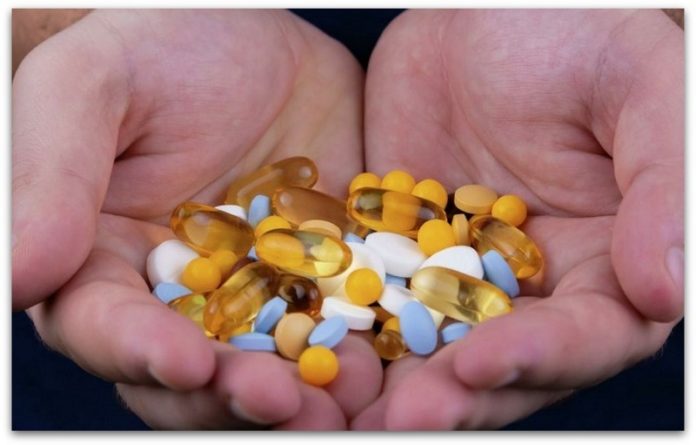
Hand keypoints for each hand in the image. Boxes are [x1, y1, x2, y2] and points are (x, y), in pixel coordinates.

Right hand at [12, 9, 381, 428]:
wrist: (245, 34)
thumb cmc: (153, 47)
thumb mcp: (92, 85)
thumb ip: (48, 175)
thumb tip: (17, 278)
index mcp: (105, 263)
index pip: (107, 327)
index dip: (140, 352)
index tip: (184, 363)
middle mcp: (180, 296)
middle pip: (193, 372)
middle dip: (231, 395)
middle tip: (279, 403)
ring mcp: (256, 293)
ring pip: (270, 364)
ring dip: (302, 394)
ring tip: (339, 402)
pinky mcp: (319, 277)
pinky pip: (339, 324)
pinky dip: (359, 349)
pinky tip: (385, 360)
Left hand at [354, 9, 682, 428]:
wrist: (481, 13)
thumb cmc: (574, 35)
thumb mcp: (638, 86)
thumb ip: (667, 182)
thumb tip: (666, 291)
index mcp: (603, 265)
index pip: (584, 336)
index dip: (538, 358)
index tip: (479, 364)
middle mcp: (531, 289)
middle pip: (499, 367)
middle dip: (452, 397)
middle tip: (400, 421)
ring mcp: (456, 278)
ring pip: (429, 351)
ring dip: (392, 386)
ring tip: (349, 412)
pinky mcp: (396, 257)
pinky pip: (370, 303)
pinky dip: (345, 333)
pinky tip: (309, 355)